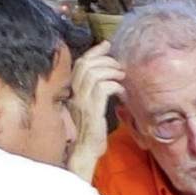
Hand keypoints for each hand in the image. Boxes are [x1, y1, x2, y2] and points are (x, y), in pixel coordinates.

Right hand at [59, 43, 120, 174]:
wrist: (86, 150)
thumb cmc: (92, 130)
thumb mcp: (92, 106)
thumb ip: (96, 91)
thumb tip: (111, 75)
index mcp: (73, 91)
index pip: (80, 63)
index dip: (94, 51)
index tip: (107, 44)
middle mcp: (75, 94)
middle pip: (86, 65)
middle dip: (105, 59)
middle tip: (119, 65)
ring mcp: (82, 102)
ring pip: (94, 74)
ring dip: (112, 71)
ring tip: (122, 77)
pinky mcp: (92, 111)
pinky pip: (104, 88)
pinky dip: (116, 86)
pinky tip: (122, 93)